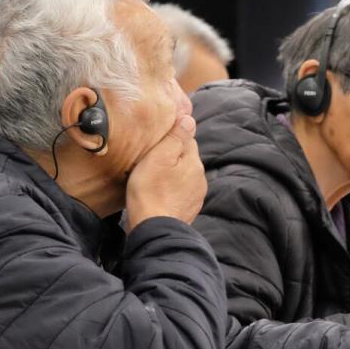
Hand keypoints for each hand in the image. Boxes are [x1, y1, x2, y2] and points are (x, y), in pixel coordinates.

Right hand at [125, 110, 206, 229]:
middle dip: (170, 156)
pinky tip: (158, 194)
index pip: (186, 137)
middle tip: (149, 161)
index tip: (154, 143)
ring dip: (171, 174)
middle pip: (185, 156)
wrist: (154, 230)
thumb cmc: (151, 192)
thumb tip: (189, 119)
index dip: (169, 137)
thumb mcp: (158, 157)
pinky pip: (180, 192)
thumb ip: (175, 137)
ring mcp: (196, 194)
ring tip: (152, 179)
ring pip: (183, 175)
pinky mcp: (189, 208)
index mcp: (193, 160)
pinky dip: (171, 190)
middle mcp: (200, 176)